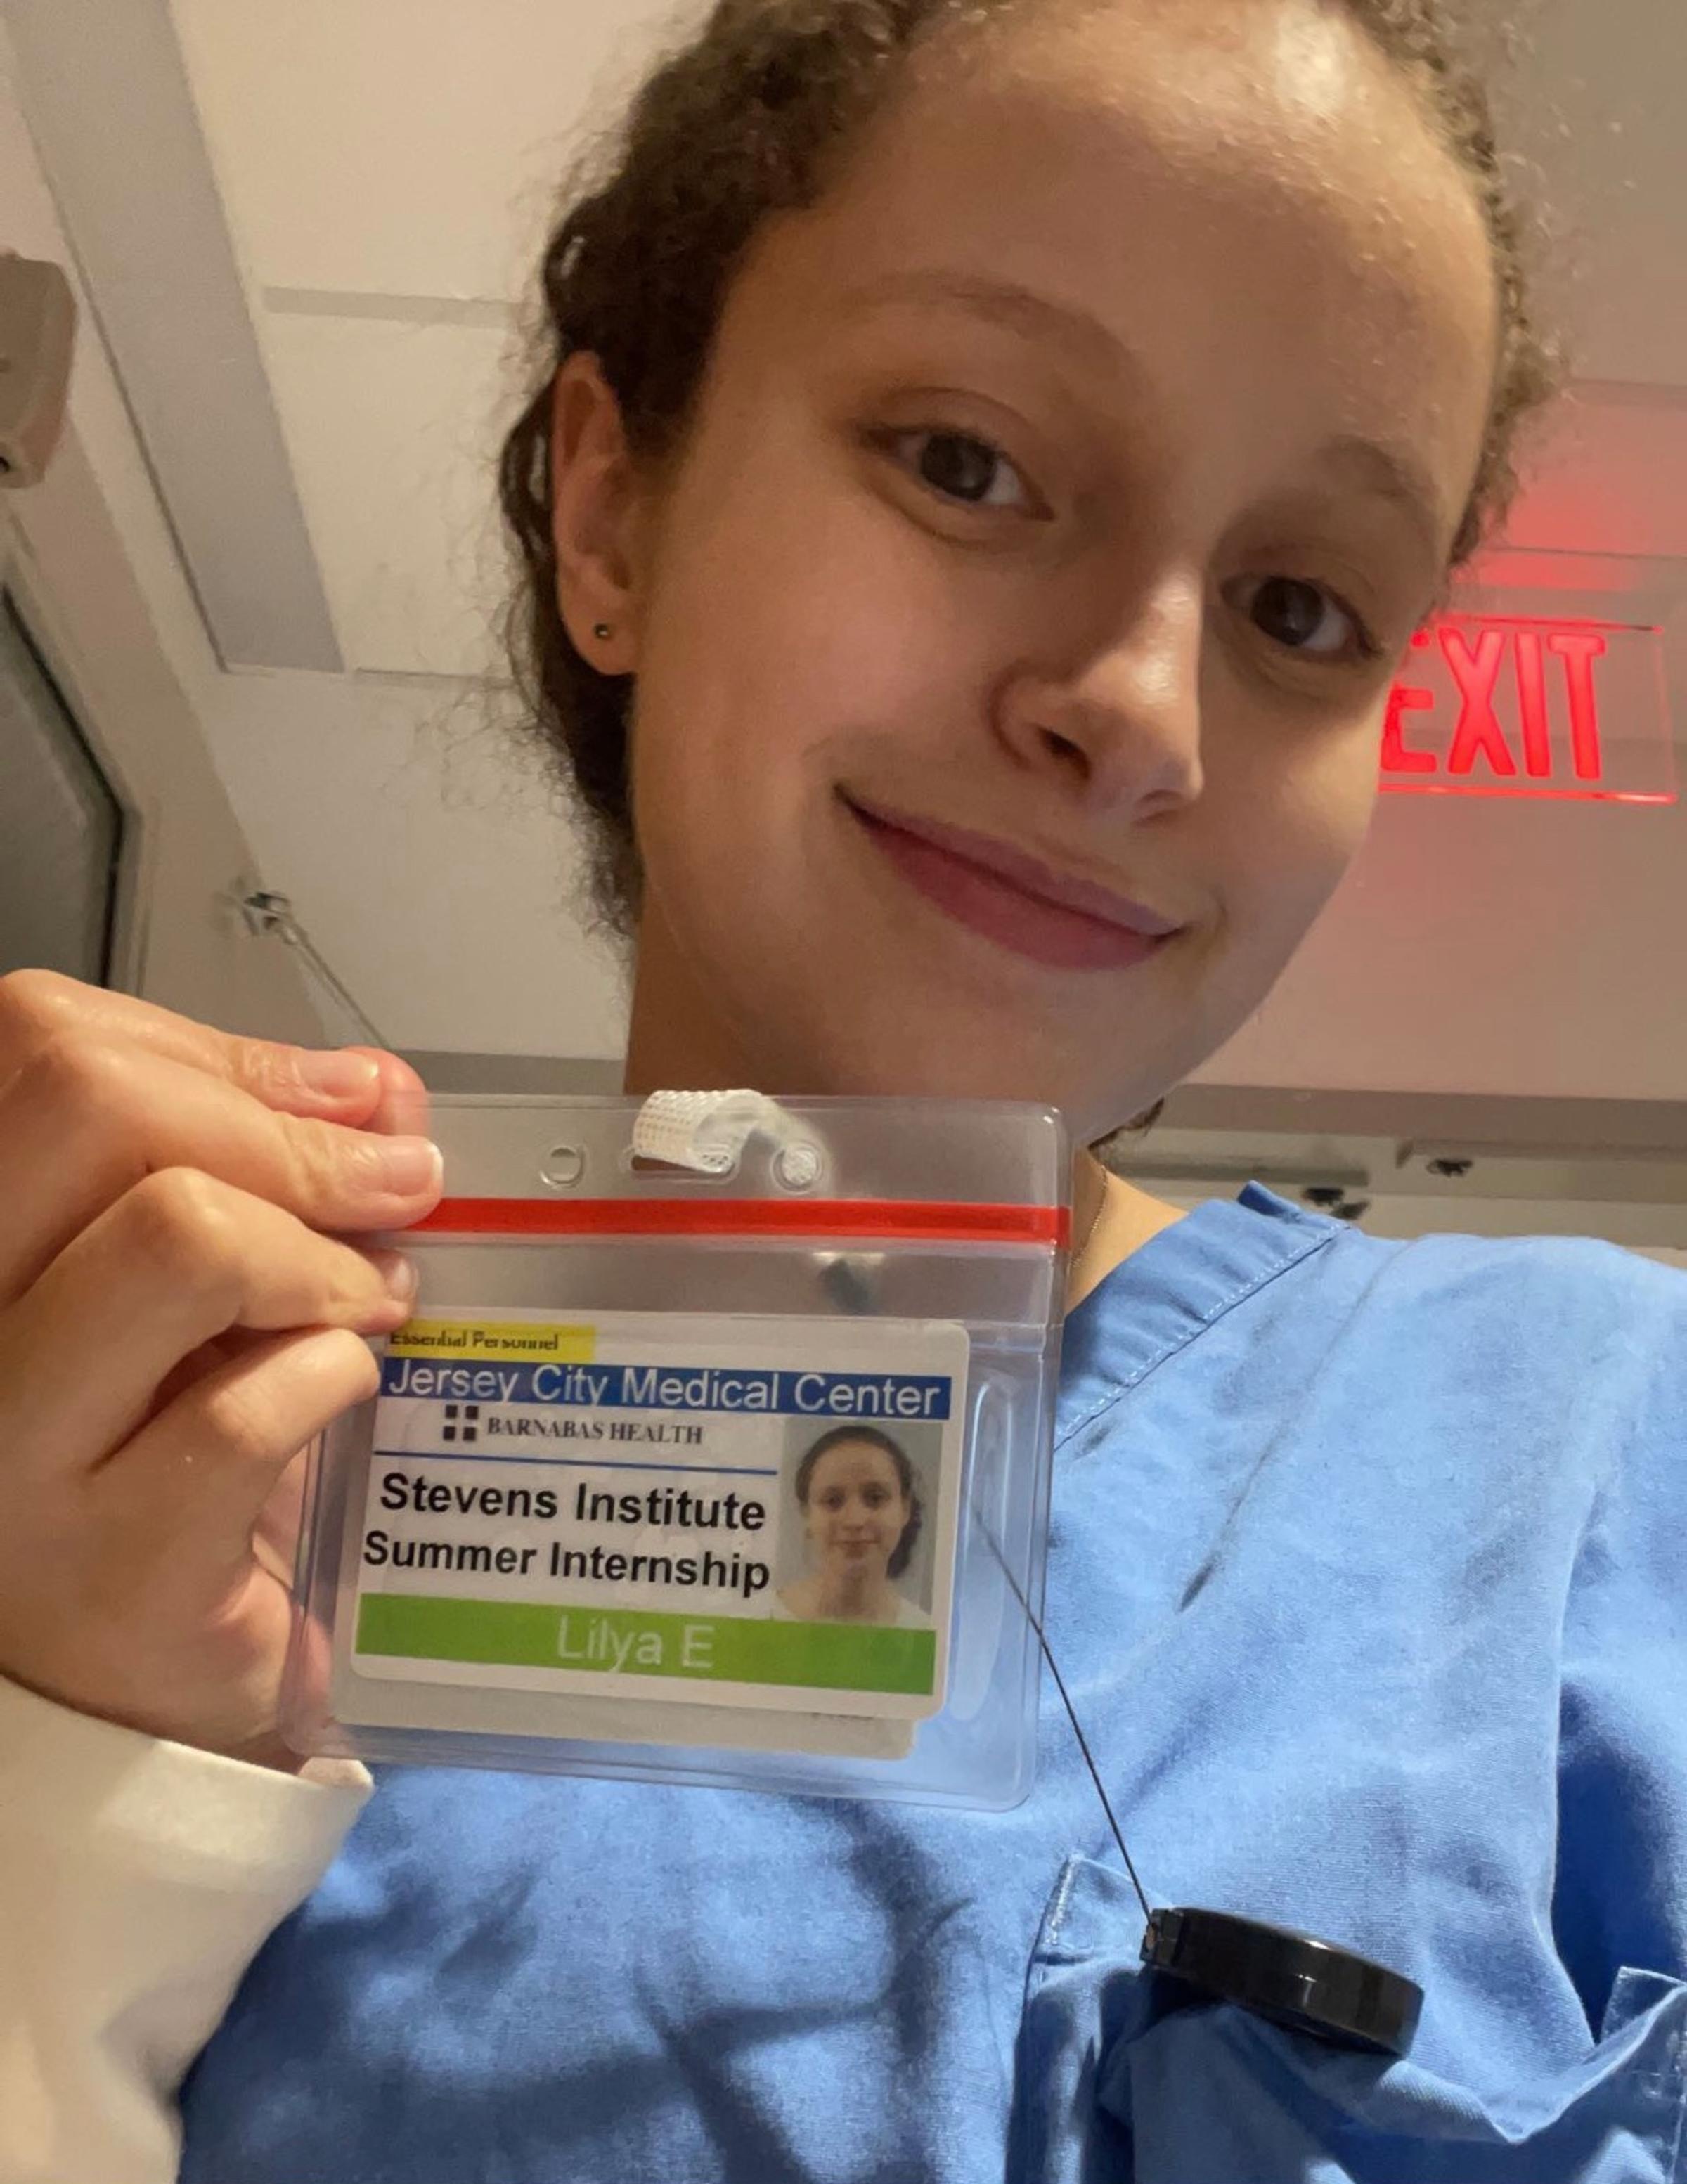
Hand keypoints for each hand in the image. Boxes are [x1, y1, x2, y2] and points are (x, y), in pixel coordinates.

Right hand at [0, 971, 444, 1768]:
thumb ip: (270, 1169)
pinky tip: (346, 1396)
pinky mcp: (110, 1569)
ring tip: (370, 1302)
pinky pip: (248, 1409)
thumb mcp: (203, 1294)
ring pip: (176, 1240)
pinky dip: (336, 1378)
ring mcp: (12, 1456)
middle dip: (289, 1135)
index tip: (340, 1102)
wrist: (139, 1697)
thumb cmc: (168, 1466)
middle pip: (98, 1109)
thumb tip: (379, 1093)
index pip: (46, 1047)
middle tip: (393, 1188)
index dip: (220, 1053)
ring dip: (318, 1258)